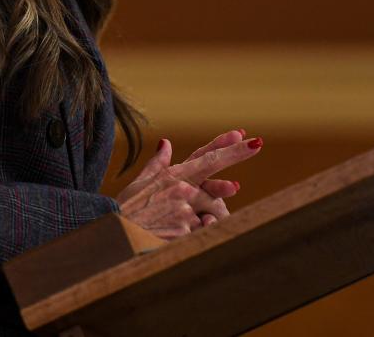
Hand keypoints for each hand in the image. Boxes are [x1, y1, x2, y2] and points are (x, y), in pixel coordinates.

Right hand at [117, 131, 262, 239]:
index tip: (245, 136)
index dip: (225, 146)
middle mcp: (181, 188)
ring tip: (187, 220)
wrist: (117, 236)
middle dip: (235, 157)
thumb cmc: (126, 209)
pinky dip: (197, 234)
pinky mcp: (186, 230)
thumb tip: (166, 143)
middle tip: (257, 144)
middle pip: (215, 175)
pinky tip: (177, 237)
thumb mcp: (139, 183)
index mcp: (172, 175)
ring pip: (211, 212)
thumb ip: (157, 164)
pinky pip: (202, 232)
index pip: (204, 157)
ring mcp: (184, 209)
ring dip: (207, 218)